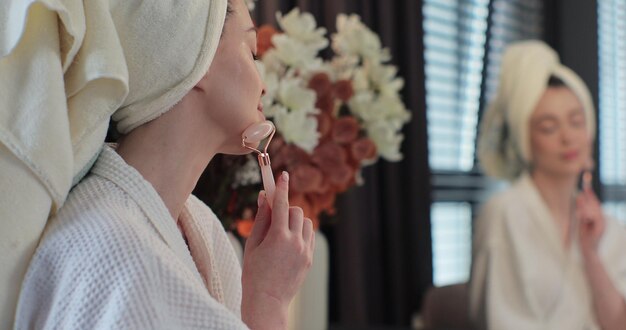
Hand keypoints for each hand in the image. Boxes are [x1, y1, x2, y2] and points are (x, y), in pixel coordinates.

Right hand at [241, 171, 314, 329]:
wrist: (267, 301)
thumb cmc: (254, 273)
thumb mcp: (253, 244)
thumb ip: (260, 219)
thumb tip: (264, 197)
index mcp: (277, 237)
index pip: (281, 204)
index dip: (281, 188)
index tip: (282, 175)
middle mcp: (295, 242)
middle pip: (296, 211)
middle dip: (285, 210)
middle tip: (274, 218)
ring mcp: (305, 251)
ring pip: (306, 222)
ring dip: (295, 221)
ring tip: (281, 233)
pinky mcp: (310, 258)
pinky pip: (310, 235)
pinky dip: (301, 232)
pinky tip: (289, 242)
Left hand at [576, 186, 604, 255]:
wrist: (587, 248)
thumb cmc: (583, 235)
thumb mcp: (581, 219)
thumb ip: (581, 209)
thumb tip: (579, 196)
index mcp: (598, 216)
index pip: (595, 202)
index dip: (590, 194)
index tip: (585, 186)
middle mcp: (602, 218)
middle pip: (594, 204)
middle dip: (585, 202)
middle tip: (578, 199)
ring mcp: (603, 222)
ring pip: (593, 210)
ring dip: (584, 210)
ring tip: (580, 216)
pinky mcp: (601, 227)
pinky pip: (594, 217)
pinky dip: (588, 216)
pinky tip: (584, 219)